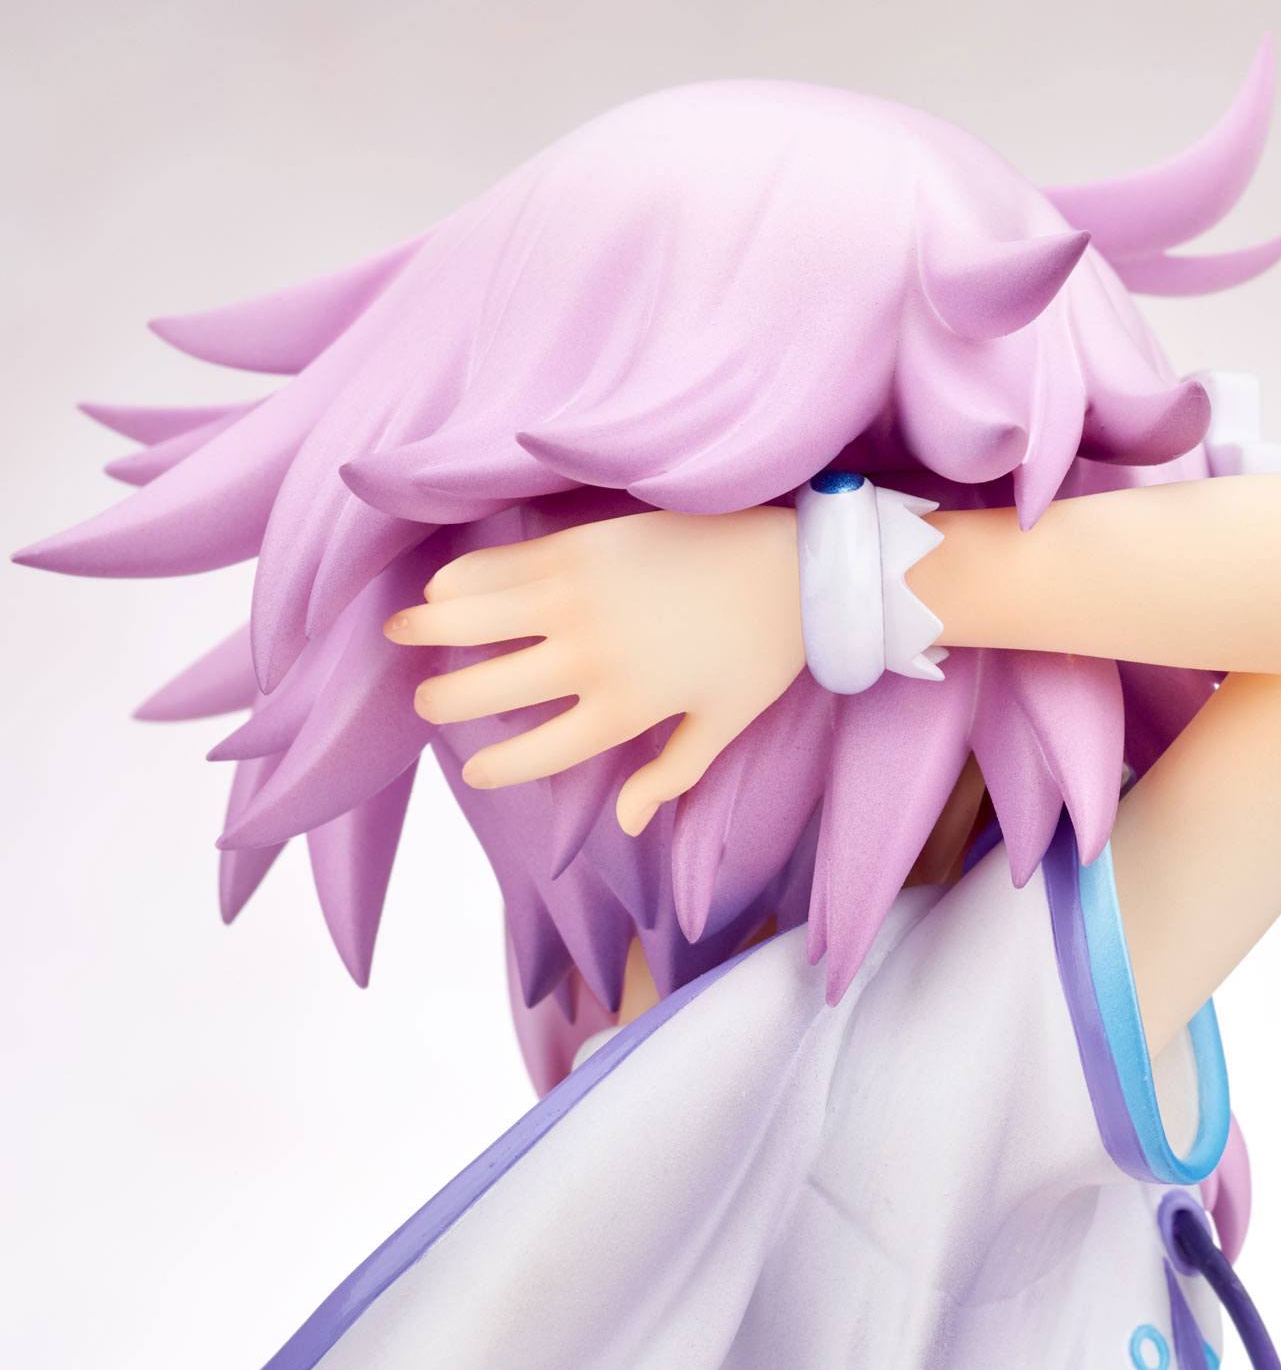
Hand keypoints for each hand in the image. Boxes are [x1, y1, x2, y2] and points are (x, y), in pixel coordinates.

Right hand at [385, 507, 803, 835]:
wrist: (793, 566)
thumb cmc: (764, 652)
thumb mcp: (722, 728)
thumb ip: (669, 777)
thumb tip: (625, 823)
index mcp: (622, 711)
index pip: (533, 754)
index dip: (496, 768)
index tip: (474, 771)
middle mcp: (589, 658)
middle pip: (485, 689)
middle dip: (443, 699)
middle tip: (424, 699)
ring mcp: (579, 597)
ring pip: (476, 619)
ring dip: (428, 627)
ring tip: (399, 633)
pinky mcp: (581, 547)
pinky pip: (502, 567)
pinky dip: (463, 579)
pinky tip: (442, 588)